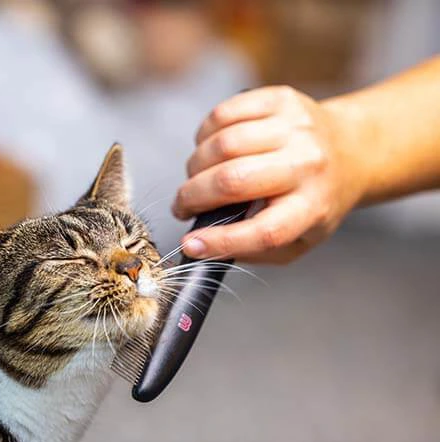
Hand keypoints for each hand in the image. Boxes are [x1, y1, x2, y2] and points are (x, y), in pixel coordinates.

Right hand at [172, 86, 365, 262]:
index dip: (220, 240)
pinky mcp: (281, 99)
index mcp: (313, 208)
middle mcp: (308, 165)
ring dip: (195, 166)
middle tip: (183, 206)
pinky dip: (204, 135)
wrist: (351, 151)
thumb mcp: (297, 240)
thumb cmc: (314, 201)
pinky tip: (209, 148)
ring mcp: (295, 127)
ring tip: (198, 177)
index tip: (189, 244)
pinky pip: (224, 114)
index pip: (264, 231)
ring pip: (222, 145)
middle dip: (192, 196)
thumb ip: (252, 249)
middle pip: (233, 180)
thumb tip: (201, 246)